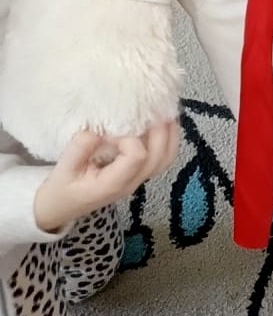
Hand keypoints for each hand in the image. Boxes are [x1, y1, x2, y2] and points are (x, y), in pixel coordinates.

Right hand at [33, 121, 179, 234]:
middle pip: (159, 157)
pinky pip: (162, 159)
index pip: (137, 157)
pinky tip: (162, 123)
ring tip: (165, 111)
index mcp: (113, 184)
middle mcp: (131, 183)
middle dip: (161, 130)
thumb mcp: (63, 168)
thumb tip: (99, 129)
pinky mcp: (137, 175)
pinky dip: (168, 140)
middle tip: (154, 107)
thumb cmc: (61, 188)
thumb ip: (80, 148)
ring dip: (169, 134)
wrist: (59, 207)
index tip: (112, 129)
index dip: (130, 138)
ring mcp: (137, 180)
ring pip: (166, 159)